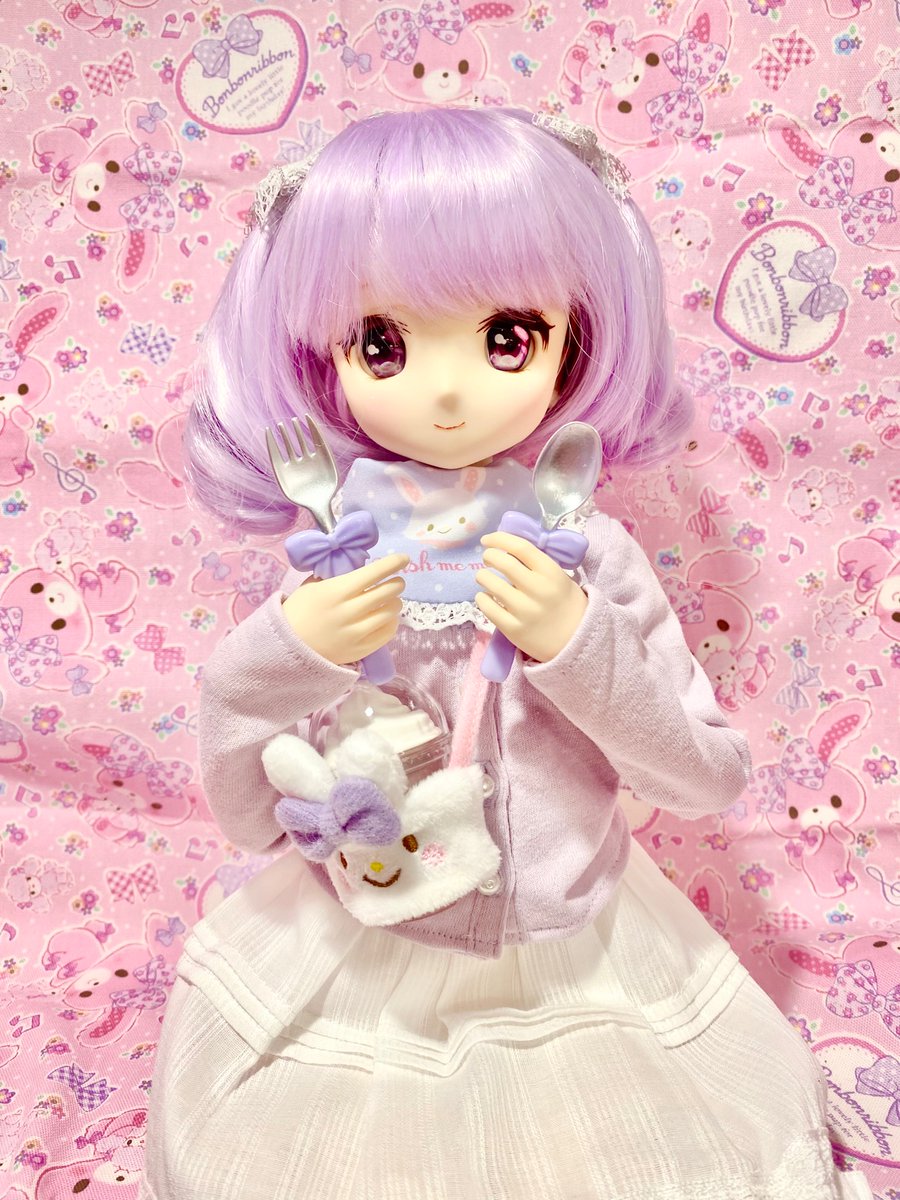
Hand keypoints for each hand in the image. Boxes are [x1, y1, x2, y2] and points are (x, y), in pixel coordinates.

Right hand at [282, 552, 407, 665]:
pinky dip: (392, 622)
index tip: (403, 558)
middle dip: (397, 583)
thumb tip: (358, 568)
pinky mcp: (360, 649)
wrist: (288, 647)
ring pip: (391, 612)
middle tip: (397, 582)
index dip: (392, 563)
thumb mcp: (312, 586)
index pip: (373, 573)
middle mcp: (350, 611)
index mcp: (337, 591)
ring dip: (395, 603)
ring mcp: (356, 632)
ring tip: (391, 600)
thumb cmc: (298, 611)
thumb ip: (335, 576)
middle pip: (387, 592)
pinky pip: (387, 633)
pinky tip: (387, 618)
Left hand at [475, 532, 586, 663]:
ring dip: (482, 576)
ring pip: (491, 584)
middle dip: (489, 556)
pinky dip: (482, 598)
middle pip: (504, 563)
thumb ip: (537, 564)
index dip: (500, 539)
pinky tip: (485, 596)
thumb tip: (507, 548)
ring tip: (484, 577)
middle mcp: (538, 589)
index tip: (488, 540)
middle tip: (487, 558)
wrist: (575, 640)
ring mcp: (525, 611)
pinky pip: (488, 608)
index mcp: (551, 572)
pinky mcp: (513, 629)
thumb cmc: (566, 604)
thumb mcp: (560, 578)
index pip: (520, 547)